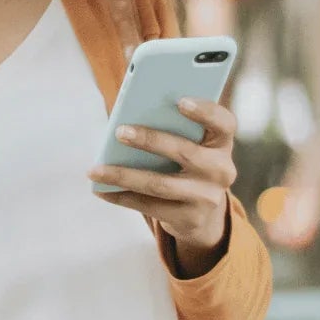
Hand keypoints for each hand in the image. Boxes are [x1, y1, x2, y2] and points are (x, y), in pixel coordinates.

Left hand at [87, 97, 237, 256]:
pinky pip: (150, 206)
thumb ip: (172, 129)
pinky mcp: (190, 218)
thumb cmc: (186, 164)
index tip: (180, 101)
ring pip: (160, 184)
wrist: (203, 212)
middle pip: (185, 152)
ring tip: (95, 170)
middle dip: (150, 140)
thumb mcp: (191, 145)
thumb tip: (126, 120)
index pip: (223, 123)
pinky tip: (101, 189)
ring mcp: (207, 197)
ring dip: (124, 175)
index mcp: (222, 143)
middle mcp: (221, 170)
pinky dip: (121, 197)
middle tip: (119, 132)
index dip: (205, 111)